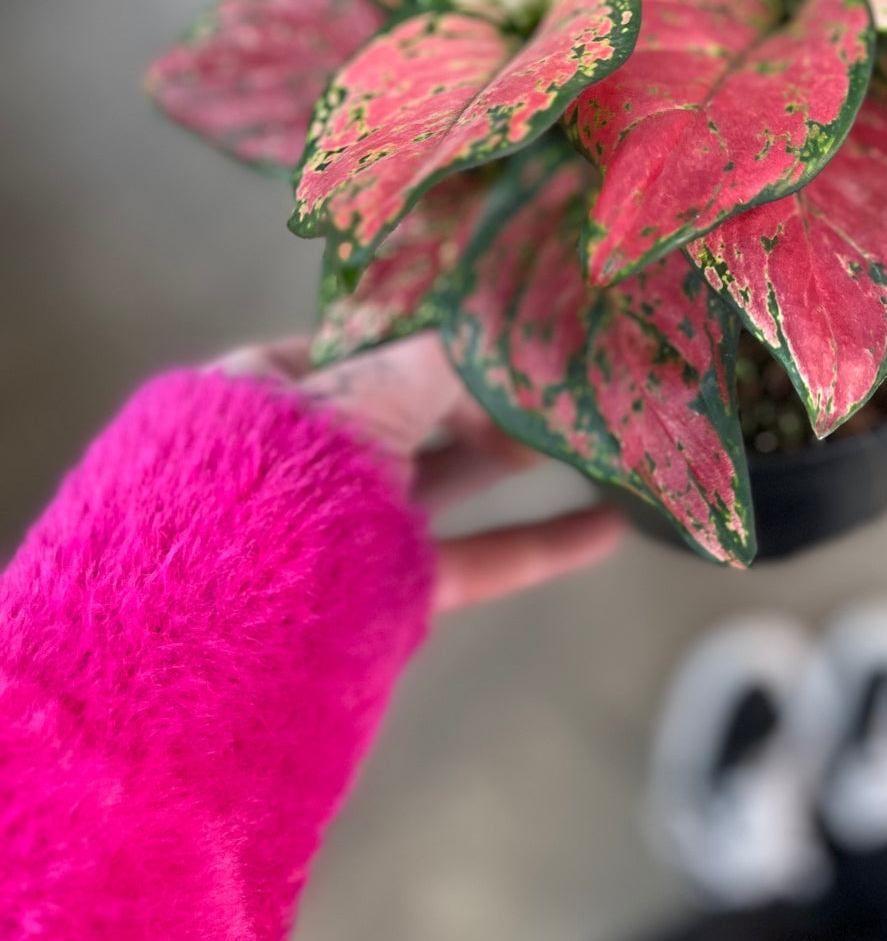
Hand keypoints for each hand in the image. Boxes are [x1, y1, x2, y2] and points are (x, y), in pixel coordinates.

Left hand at [212, 332, 623, 613]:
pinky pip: (475, 554)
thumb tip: (526, 328)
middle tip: (558, 376)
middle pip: (416, 407)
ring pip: (449, 477)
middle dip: (489, 393)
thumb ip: (453, 359)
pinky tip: (605, 527)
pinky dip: (539, 542)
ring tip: (590, 434)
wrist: (227, 620)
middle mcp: (307, 453)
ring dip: (517, 456)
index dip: (436, 327)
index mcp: (276, 388)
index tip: (509, 319)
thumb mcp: (373, 391)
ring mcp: (348, 524)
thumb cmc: (281, 473)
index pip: (367, 340)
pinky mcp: (387, 588)